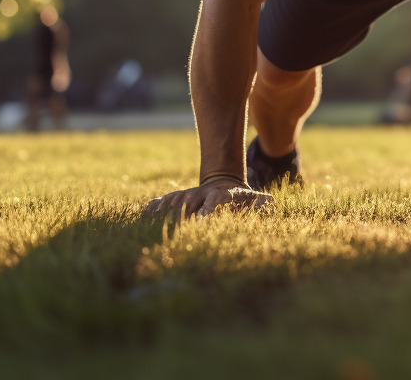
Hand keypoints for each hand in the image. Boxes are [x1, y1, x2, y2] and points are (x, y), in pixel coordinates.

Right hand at [142, 176, 271, 218]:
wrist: (222, 182)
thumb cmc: (239, 197)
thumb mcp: (251, 198)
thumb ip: (259, 201)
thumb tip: (269, 202)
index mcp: (220, 194)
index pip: (214, 199)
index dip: (209, 207)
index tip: (202, 218)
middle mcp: (201, 193)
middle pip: (190, 201)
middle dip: (182, 213)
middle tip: (174, 227)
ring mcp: (188, 194)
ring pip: (174, 201)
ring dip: (164, 211)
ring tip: (151, 222)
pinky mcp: (178, 199)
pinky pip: (162, 202)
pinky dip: (152, 207)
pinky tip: (141, 215)